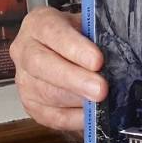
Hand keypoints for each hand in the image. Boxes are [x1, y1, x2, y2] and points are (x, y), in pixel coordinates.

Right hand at [10, 7, 105, 132]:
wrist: (64, 51)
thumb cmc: (78, 38)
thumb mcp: (87, 26)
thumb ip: (97, 37)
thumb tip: (118, 56)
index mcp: (38, 23)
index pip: (52, 32)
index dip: (74, 48)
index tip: (97, 61)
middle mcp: (24, 50)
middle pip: (42, 65)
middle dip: (74, 79)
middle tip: (101, 89)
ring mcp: (24, 80)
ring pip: (46, 93)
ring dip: (77, 101)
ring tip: (101, 103)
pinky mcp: (31, 105)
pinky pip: (51, 116)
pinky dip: (74, 118)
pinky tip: (90, 116)